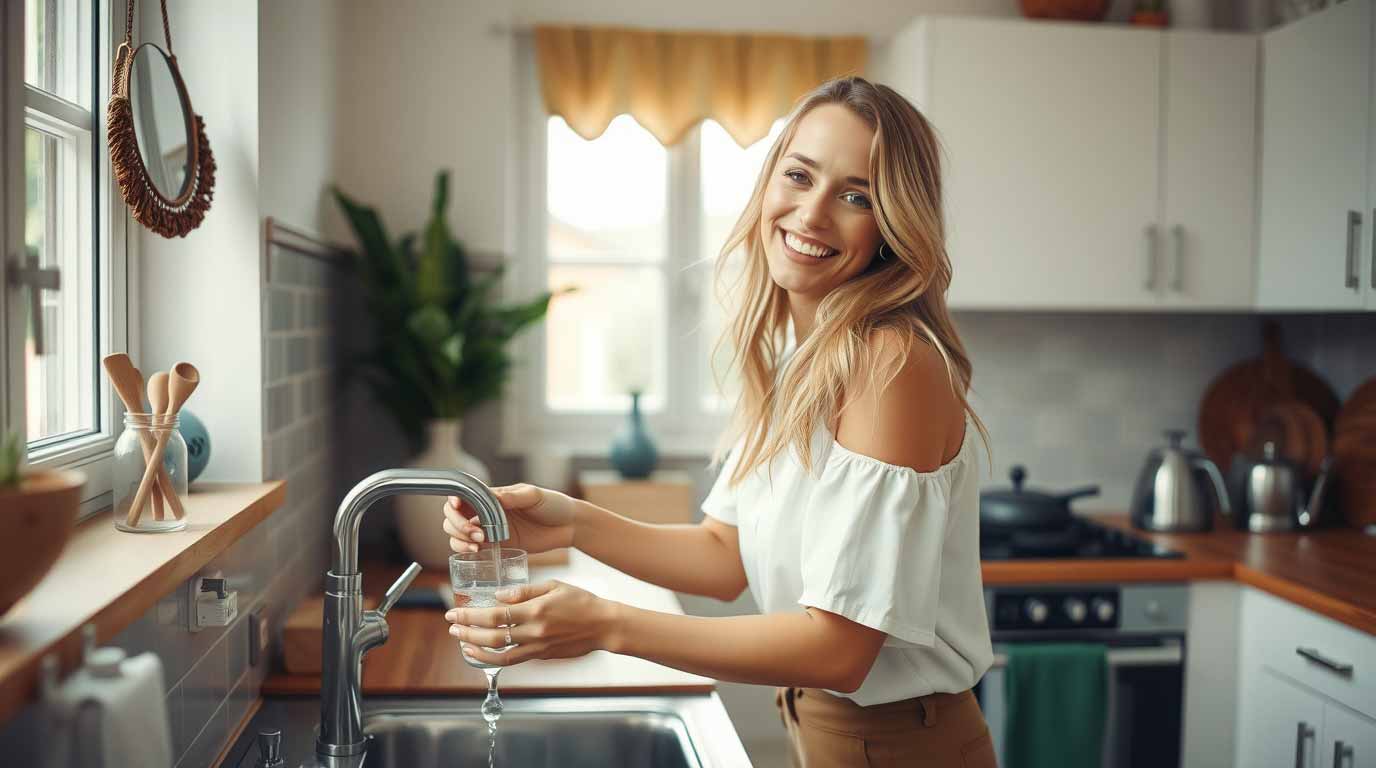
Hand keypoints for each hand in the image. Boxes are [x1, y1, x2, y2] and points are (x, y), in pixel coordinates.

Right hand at [442, 484, 576, 554]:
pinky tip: (477, 551)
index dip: (454, 501)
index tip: (458, 507)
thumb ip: (514, 497)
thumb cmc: (553, 505)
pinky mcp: (495, 546)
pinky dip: (465, 550)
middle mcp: (485, 512)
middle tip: (476, 534)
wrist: (568, 526)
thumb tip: (494, 497)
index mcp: (492, 495)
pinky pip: (470, 549)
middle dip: (457, 524)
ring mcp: (488, 529)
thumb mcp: (535, 496)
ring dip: (459, 539)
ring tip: (477, 545)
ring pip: (457, 533)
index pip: (462, 495)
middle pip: (453, 516)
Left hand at [445, 580, 621, 665]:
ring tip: (463, 643)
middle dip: (467, 632)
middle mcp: (534, 632)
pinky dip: (495, 658)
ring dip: (477, 650)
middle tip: (452, 627)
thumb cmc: (581, 601)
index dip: (470, 616)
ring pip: (500, 656)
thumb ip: (524, 590)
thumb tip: (498, 595)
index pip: (495, 615)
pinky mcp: (542, 656)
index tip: (454, 612)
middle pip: (492, 637)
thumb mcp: (553, 585)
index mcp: (536, 610)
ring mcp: (538, 647)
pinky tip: (485, 651)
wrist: (604, 625)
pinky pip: (514, 660)